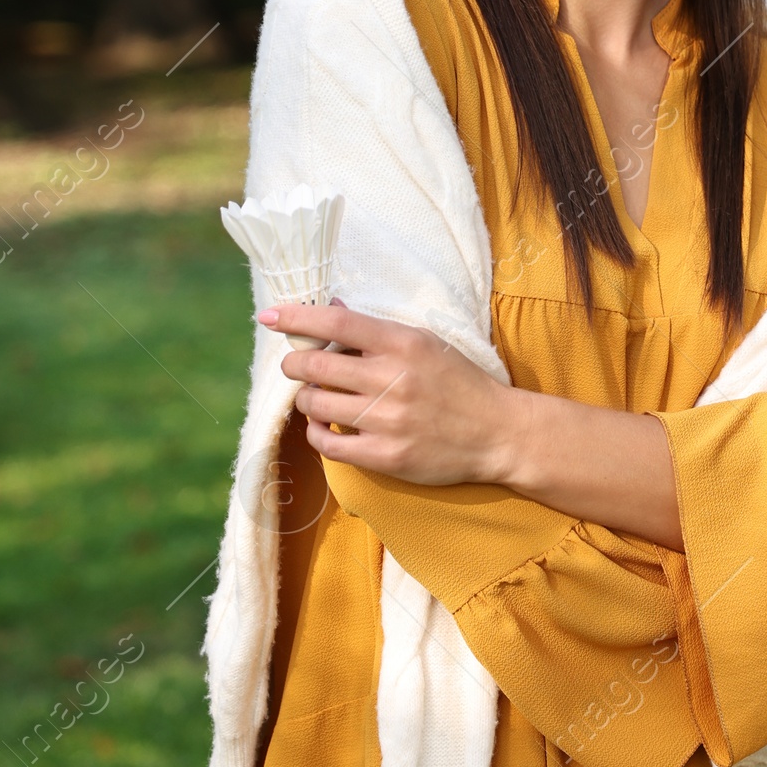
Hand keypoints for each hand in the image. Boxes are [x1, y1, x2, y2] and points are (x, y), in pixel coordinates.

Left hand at [259, 299, 513, 485]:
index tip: (269, 316)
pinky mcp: (386, 456)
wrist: (497, 433)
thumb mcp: (425, 344)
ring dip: (306, 398)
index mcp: (403, 344)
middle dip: (295, 364)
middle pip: (316, 365)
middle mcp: (393, 379)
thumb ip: (378, 332)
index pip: (337, 323)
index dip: (296, 317)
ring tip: (315, 397)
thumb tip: (332, 310)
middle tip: (295, 365)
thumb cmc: (459, 383)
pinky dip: (316, 433)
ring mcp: (388, 420)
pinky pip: (328, 444)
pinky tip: (323, 427)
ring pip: (316, 404)